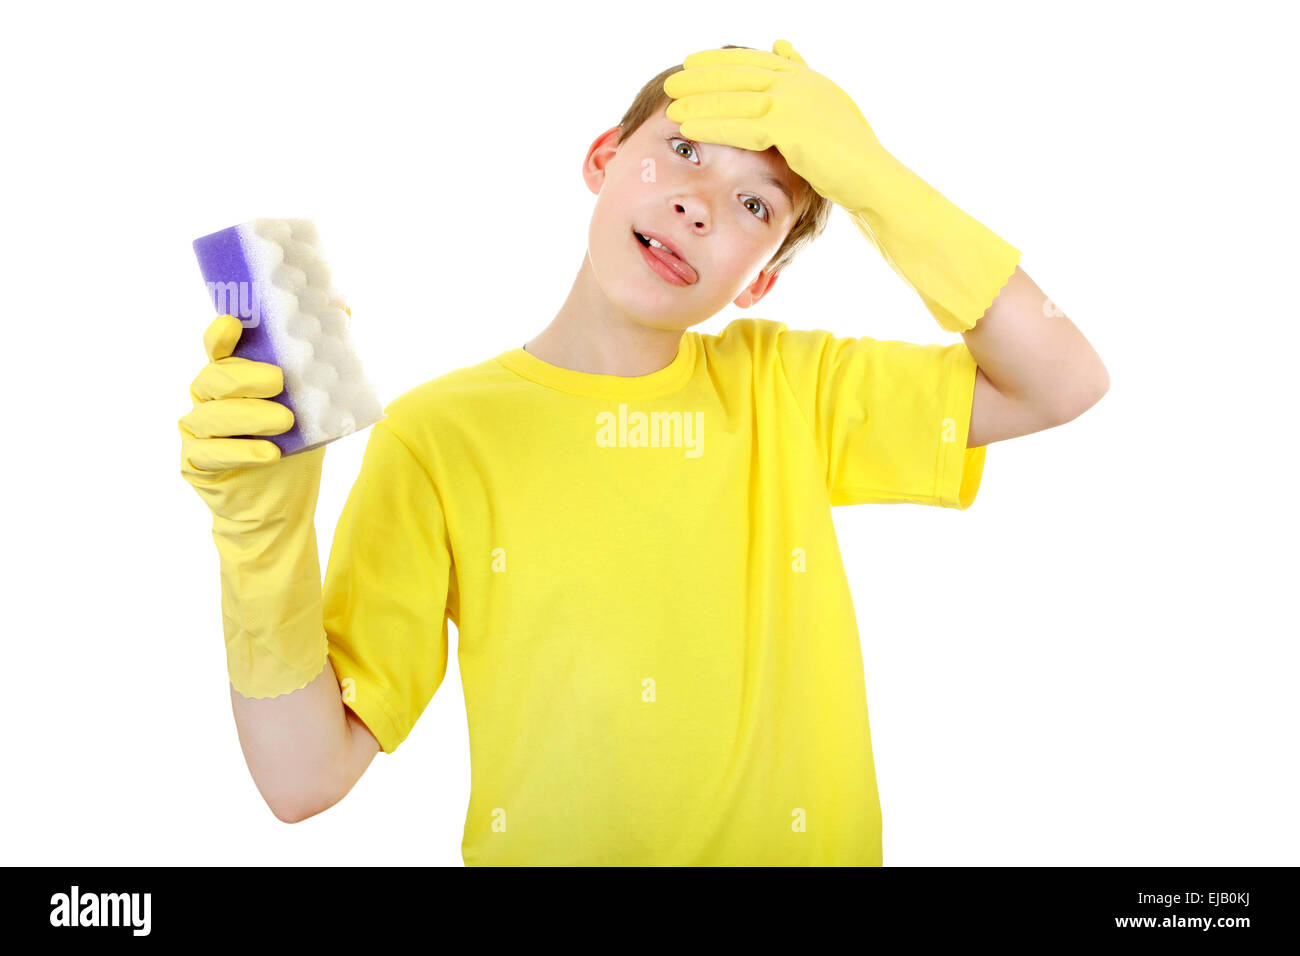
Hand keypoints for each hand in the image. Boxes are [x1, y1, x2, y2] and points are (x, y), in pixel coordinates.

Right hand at [178, 313, 327, 698]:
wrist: (280, 507)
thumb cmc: (294, 446)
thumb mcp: (314, 404)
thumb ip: (321, 361)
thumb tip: (342, 308)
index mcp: (231, 376)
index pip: (218, 348)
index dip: (221, 334)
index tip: (234, 325)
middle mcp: (207, 399)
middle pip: (215, 378)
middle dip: (247, 377)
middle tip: (280, 382)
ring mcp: (197, 431)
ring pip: (212, 415)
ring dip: (249, 415)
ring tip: (285, 422)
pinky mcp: (196, 463)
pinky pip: (211, 452)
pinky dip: (241, 451)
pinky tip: (269, 454)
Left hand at [663, 39, 887, 211]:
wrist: (870, 176)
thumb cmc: (850, 151)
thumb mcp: (825, 103)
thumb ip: (800, 74)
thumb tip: (780, 43)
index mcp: (804, 76)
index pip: (753, 60)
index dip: (720, 60)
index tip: (692, 63)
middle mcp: (797, 82)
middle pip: (738, 75)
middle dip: (701, 78)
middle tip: (672, 83)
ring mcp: (793, 102)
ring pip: (734, 99)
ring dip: (699, 102)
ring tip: (669, 106)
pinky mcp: (788, 127)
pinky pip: (739, 126)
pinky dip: (711, 126)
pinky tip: (688, 129)